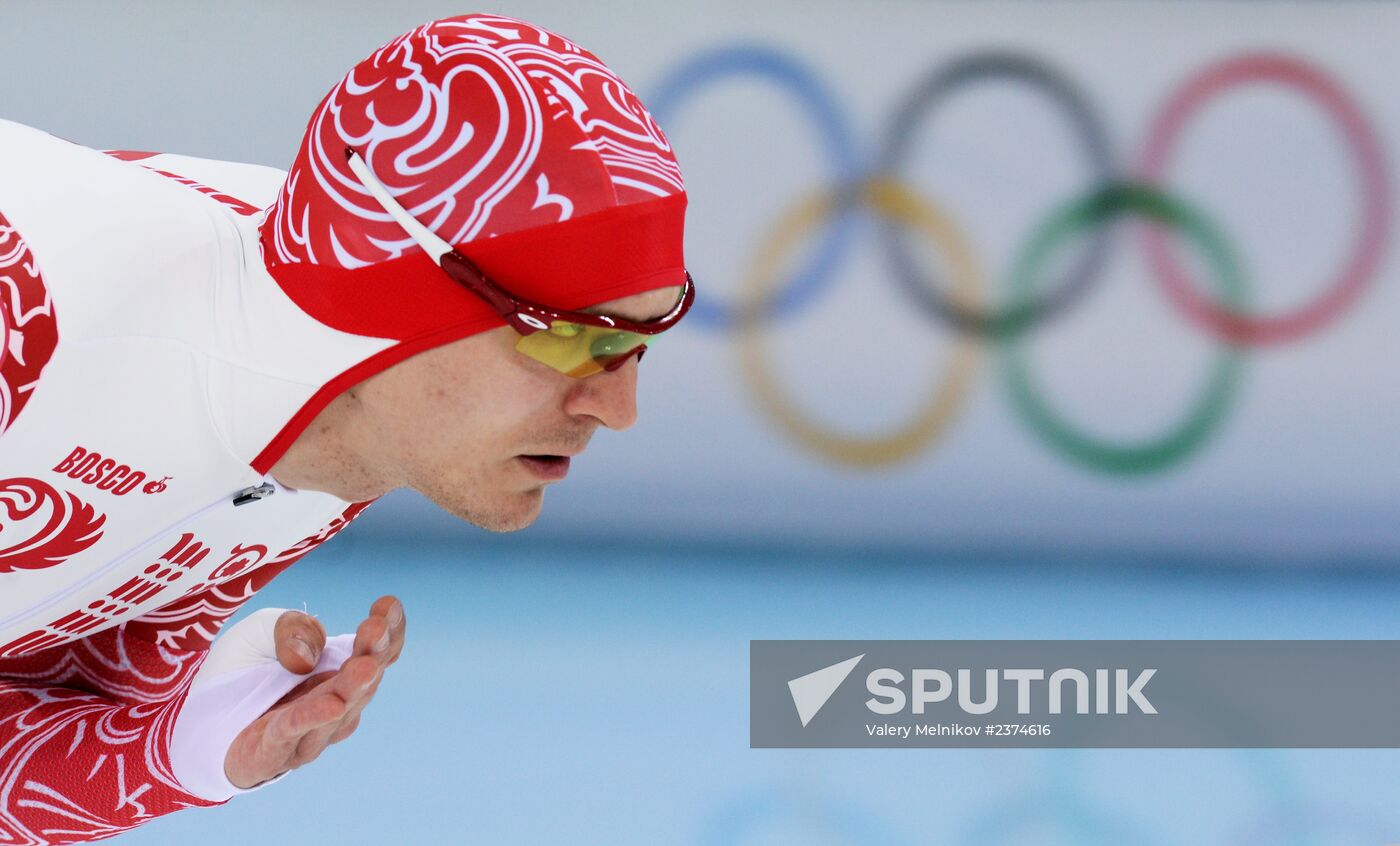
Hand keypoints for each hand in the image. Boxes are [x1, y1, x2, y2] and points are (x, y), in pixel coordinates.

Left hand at [223, 596, 405, 789]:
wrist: (193, 718)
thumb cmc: (240, 673)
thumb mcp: (260, 631)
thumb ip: (290, 629)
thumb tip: (306, 658)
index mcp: (339, 671)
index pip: (378, 654)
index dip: (390, 632)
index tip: (388, 604)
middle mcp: (335, 704)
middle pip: (363, 681)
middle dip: (372, 653)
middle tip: (376, 628)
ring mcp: (308, 733)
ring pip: (337, 711)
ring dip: (351, 688)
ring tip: (364, 665)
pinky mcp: (272, 754)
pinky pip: (292, 734)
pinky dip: (312, 718)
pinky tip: (330, 704)